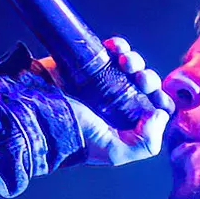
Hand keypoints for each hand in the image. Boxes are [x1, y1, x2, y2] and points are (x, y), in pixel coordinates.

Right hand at [35, 37, 173, 166]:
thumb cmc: (74, 137)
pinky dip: (119, 46)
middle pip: (147, 85)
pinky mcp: (91, 64)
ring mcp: (105, 82)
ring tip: (126, 61)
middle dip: (148, 78)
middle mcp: (119, 103)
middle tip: (139, 78)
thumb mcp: (114, 153)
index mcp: (128, 124)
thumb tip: (160, 115)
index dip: (161, 99)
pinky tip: (116, 47)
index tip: (153, 96)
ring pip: (132, 65)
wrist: (38, 114)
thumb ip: (144, 144)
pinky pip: (112, 51)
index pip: (156, 109)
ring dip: (135, 60)